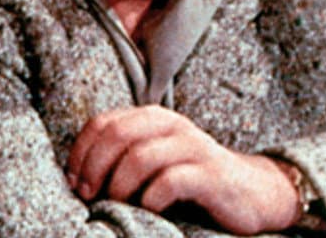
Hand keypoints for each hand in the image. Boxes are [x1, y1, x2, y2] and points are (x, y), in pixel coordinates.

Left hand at [66, 105, 298, 234]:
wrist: (252, 192)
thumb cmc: (191, 179)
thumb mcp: (154, 160)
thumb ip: (122, 157)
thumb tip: (76, 179)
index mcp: (152, 117)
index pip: (102, 123)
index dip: (80, 153)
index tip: (73, 182)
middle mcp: (172, 124)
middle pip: (116, 135)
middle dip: (94, 168)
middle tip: (89, 195)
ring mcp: (193, 147)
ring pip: (140, 157)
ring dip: (119, 186)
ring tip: (117, 204)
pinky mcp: (211, 174)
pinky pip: (170, 182)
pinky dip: (150, 199)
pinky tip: (149, 209)